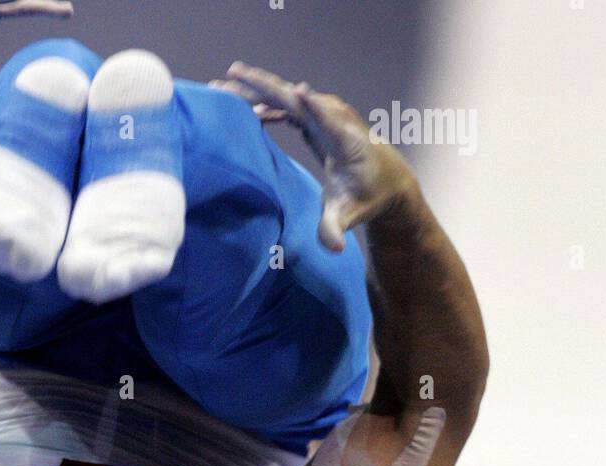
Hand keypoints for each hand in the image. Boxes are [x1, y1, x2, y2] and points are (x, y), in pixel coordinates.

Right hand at [211, 62, 416, 251]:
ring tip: (221, 88)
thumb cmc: (368, 197)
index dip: (314, 108)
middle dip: (263, 86)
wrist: (385, 178)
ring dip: (254, 90)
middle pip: (295, 98)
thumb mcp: (351, 215)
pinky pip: (284, 105)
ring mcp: (322, 113)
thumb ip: (336, 229)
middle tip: (229, 76)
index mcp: (345, 141)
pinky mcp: (313, 117)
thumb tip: (334, 249)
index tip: (298, 92)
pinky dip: (263, 104)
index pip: (328, 121)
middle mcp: (333, 118)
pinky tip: (242, 109)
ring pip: (284, 96)